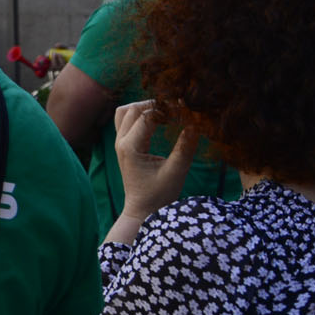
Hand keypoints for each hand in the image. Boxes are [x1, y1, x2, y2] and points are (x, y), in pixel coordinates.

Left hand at [113, 100, 199, 222]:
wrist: (142, 209)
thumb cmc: (159, 194)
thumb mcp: (176, 172)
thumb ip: (184, 148)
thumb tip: (195, 124)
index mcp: (130, 147)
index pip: (147, 117)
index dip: (166, 108)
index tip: (185, 106)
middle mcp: (120, 141)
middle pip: (132, 109)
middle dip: (154, 104)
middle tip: (177, 106)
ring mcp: (119, 142)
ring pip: (124, 112)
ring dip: (142, 107)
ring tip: (165, 110)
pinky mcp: (122, 145)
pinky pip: (124, 121)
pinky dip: (138, 114)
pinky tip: (156, 119)